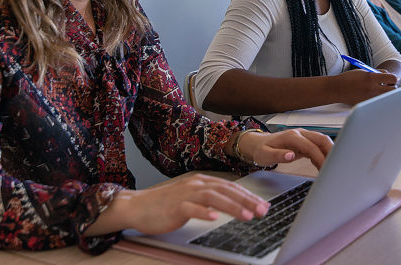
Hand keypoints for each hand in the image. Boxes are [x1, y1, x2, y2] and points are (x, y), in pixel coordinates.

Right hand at [86, 173, 270, 235]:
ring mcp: (185, 194)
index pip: (230, 187)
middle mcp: (196, 185)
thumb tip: (232, 203)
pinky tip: (214, 218)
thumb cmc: (165, 204)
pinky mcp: (175, 207)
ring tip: (247, 216)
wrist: (138, 206)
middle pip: (226, 190)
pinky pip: (191, 209)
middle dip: (247, 201)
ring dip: (232, 206)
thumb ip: (210, 198)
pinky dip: (204, 212)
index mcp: (201, 181)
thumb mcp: (192, 197)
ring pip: (213, 198)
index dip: (248, 195)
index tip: (263, 205)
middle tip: (262, 211)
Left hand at [238, 128, 333, 169]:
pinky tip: (323, 167)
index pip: (312, 146)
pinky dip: (324, 155)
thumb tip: (291, 155)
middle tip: (336, 168)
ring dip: (330, 153)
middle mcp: (300, 133)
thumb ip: (278, 155)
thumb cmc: (261, 150)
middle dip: (332, 152)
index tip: (326, 170)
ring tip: (332, 169)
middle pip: (322, 139)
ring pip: (323, 141)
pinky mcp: (305, 142)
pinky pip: (318, 147)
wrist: (257, 144)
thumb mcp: (265, 155)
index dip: (321, 158)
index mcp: (292, 136)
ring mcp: (304, 137)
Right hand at [333, 69, 396, 105]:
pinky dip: (376, 98)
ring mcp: (370, 98)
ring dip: (385, 93)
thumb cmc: (350, 78)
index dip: (393, 78)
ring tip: (377, 90)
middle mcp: (372, 89)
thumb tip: (389, 76)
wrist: (336, 89)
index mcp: (372, 78)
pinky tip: (369, 95)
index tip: (390, 78)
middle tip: (387, 85)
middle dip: (392, 86)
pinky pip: (377, 101)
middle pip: (393, 89)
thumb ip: (377, 73)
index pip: (392, 78)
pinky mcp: (367, 104)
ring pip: (386, 96)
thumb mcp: (363, 71)